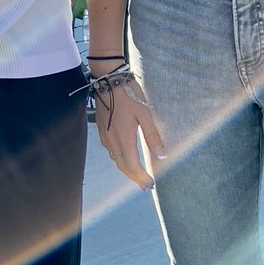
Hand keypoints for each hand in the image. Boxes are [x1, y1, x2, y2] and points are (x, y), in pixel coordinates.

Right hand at [93, 72, 165, 191]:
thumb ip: (152, 136)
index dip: (141, 178)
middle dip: (133, 177)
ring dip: (125, 169)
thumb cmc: (128, 95)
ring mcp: (104, 134)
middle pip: (122, 166)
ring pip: (114, 158)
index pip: (132, 166)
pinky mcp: (101, 128)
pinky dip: (118, 158)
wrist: (107, 79)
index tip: (151, 185)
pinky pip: (109, 150)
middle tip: (145, 185)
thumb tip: (162, 156)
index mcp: (123, 139)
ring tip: (135, 174)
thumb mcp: (145, 114)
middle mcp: (112, 140)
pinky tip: (123, 156)